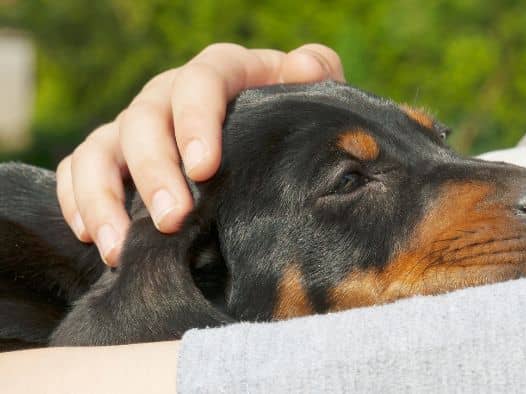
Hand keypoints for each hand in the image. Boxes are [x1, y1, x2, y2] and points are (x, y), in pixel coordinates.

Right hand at [56, 43, 344, 265]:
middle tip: (172, 221)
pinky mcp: (114, 154)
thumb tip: (303, 66)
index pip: (200, 82)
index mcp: (221, 74)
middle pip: (145, 120)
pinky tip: (95, 239)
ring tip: (119, 249)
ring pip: (102, 148)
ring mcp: (137, 124)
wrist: (267, 145)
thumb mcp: (310, 96)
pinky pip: (79, 168)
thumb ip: (316, 75)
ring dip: (102, 197)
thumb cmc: (289, 122)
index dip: (196, 121)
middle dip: (154, 173)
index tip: (205, 169)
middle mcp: (170, 94)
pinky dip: (77, 200)